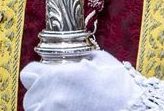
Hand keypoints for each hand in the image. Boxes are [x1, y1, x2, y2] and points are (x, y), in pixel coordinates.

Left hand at [20, 50, 140, 110]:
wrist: (135, 110)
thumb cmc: (120, 87)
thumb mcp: (101, 60)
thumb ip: (80, 58)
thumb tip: (72, 58)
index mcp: (59, 76)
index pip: (28, 73)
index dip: (37, 73)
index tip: (45, 75)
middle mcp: (52, 98)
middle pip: (30, 97)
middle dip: (41, 94)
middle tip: (59, 94)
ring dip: (46, 107)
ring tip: (66, 105)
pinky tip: (71, 110)